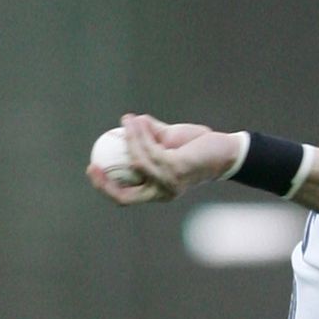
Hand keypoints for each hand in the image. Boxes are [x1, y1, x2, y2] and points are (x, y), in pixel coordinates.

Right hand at [86, 113, 239, 204]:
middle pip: (125, 197)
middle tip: (92, 166)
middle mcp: (162, 192)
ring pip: (137, 162)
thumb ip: (148, 136)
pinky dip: (140, 134)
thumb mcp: (167, 142)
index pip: (126, 197)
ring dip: (129, 139)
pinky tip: (135, 121)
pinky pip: (150, 150)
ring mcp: (168, 182)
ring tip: (127, 121)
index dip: (105, 187)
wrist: (225, 150)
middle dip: (104, 185)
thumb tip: (128, 123)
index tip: (93, 169)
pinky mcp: (175, 169)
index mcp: (158, 191)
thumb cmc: (197, 147)